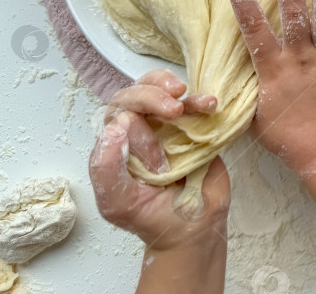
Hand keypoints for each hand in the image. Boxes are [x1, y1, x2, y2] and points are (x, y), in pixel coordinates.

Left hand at [89, 70, 229, 250]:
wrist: (194, 229)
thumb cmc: (152, 217)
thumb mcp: (118, 202)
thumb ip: (106, 168)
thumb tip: (115, 127)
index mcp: (116, 145)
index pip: (116, 117)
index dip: (135, 125)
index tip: (156, 155)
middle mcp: (139, 130)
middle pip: (135, 94)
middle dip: (151, 95)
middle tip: (173, 108)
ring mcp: (167, 125)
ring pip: (160, 87)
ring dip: (170, 86)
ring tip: (185, 96)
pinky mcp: (194, 126)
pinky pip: (193, 102)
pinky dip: (200, 99)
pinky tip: (210, 104)